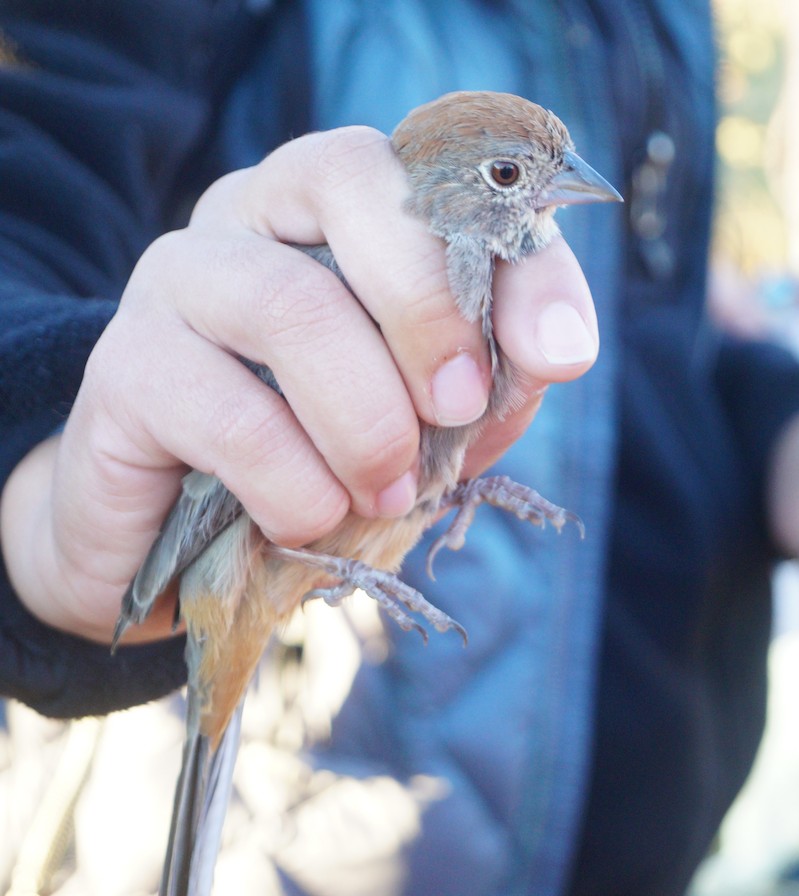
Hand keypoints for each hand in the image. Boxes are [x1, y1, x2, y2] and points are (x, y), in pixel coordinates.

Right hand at [0, 124, 597, 643]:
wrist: (174, 545)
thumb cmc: (316, 464)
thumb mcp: (428, 425)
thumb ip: (494, 379)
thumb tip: (556, 349)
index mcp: (336, 208)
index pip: (438, 171)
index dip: (516, 252)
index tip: (560, 354)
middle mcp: (251, 213)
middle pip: (347, 180)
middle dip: (428, 307)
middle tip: (457, 411)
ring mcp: (176, 279)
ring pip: (289, 305)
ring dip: (364, 421)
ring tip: (382, 494)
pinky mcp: (124, 368)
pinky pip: (229, 414)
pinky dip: (295, 485)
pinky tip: (305, 522)